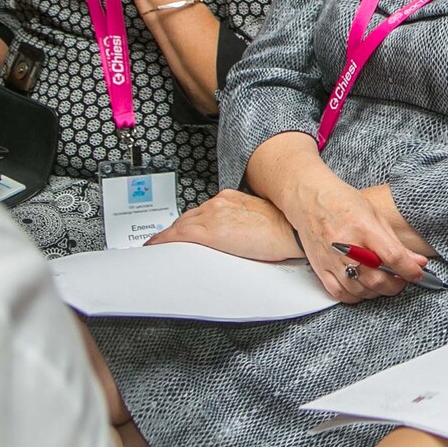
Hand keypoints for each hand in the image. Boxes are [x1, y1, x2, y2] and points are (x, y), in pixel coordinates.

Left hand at [147, 189, 300, 261]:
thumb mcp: (257, 221)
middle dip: (177, 230)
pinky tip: (156, 247)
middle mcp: (219, 202)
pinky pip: (176, 235)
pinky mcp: (208, 231)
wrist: (291, 231)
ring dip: (170, 236)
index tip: (182, 232)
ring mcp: (212, 215)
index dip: (188, 223)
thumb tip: (231, 234)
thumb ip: (239, 222)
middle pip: (187, 217)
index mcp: (231, 198)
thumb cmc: (281, 230)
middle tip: (168, 243)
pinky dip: (164, 240)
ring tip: (160, 247)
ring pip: (180, 225)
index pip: (201, 211)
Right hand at [281, 170, 425, 302]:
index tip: (418, 274)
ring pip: (360, 290)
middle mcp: (346, 247)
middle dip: (396, 285)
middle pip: (376, 279)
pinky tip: (364, 288)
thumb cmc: (343, 203)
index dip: (409, 270)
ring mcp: (331, 260)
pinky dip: (356, 296)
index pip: (392, 256)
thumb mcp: (376, 216)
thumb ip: (395, 242)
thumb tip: (417, 261)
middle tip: (403, 279)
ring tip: (386, 282)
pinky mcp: (320, 269)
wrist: (309, 201)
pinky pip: (340, 293)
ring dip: (378, 291)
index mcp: (363, 228)